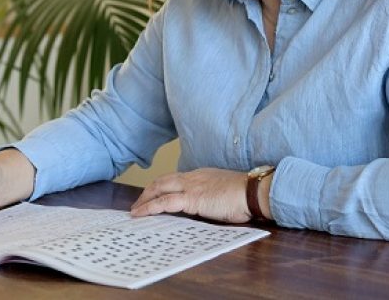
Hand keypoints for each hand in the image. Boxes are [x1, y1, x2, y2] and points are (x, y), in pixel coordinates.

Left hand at [130, 168, 252, 222]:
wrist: (253, 192)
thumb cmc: (244, 196)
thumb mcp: (224, 194)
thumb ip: (211, 198)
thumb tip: (206, 208)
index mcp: (202, 175)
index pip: (175, 179)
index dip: (162, 186)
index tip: (154, 195)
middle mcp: (193, 177)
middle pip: (163, 180)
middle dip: (148, 191)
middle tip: (138, 204)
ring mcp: (191, 186)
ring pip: (159, 188)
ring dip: (144, 199)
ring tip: (135, 211)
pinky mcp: (191, 198)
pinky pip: (164, 202)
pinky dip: (149, 207)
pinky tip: (140, 214)